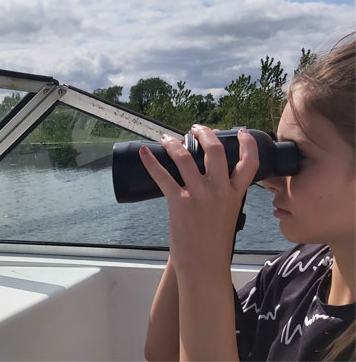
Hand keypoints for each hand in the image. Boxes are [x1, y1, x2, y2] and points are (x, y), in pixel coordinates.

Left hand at [139, 125, 258, 274]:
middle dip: (204, 134)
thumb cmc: (214, 244)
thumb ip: (224, 197)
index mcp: (235, 194)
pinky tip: (145, 153)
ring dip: (174, 144)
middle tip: (195, 129)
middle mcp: (219, 191)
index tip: (241, 131)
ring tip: (167, 138)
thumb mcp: (229, 216)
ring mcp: (199, 195)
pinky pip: (163, 176)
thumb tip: (213, 183)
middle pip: (215, 151)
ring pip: (186, 158)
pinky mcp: (180, 202)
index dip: (247, 143)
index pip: (249, 163)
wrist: (204, 265)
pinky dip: (152, 162)